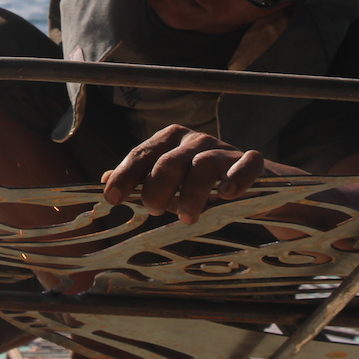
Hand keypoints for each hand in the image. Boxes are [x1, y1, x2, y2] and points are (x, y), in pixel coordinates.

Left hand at [101, 125, 263, 222]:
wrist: (255, 187)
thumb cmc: (202, 185)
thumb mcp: (169, 184)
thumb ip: (141, 181)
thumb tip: (103, 179)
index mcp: (170, 141)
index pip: (142, 155)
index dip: (125, 175)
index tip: (111, 198)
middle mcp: (195, 141)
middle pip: (169, 161)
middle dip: (157, 187)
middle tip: (153, 210)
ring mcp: (225, 150)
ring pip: (204, 165)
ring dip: (193, 192)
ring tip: (187, 217)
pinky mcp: (253, 162)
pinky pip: (246, 164)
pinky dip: (236, 177)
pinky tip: (226, 195)